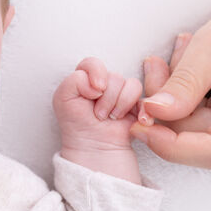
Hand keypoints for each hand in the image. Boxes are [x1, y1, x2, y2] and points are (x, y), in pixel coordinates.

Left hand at [53, 58, 142, 182]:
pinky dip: (142, 110)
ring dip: (120, 105)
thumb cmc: (76, 123)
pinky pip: (147, 99)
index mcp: (86, 77)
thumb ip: (74, 80)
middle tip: (98, 115)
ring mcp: (123, 94)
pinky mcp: (139, 106)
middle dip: (106, 98)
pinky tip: (133, 122)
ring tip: (110, 118)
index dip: (96, 73)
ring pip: (131, 85)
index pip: (93, 63)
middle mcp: (106, 83)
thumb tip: (99, 83)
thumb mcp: (62, 99)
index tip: (93, 91)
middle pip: (114, 76)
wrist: (93, 147)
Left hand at [132, 0, 210, 168]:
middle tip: (154, 63)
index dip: (170, 146)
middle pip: (195, 140)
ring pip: (191, 133)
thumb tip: (153, 113)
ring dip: (171, 99)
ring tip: (180, 54)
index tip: (138, 121)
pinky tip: (187, 68)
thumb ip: (185, 81)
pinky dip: (182, 99)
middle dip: (163, 107)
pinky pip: (197, 124)